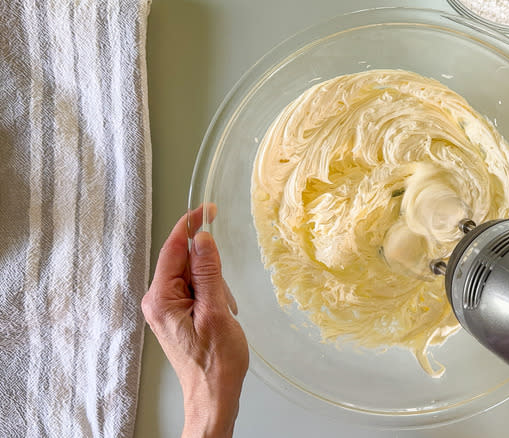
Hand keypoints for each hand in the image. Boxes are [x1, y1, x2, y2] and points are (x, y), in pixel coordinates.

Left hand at [142, 205, 248, 437]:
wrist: (213, 396)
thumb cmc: (216, 362)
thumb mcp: (216, 311)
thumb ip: (208, 272)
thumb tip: (202, 238)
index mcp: (161, 298)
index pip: (173, 249)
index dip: (190, 225)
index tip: (207, 207)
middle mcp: (157, 301)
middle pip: (183, 261)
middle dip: (209, 266)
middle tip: (224, 293)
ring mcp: (166, 308)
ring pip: (192, 275)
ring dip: (213, 284)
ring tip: (223, 313)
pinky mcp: (177, 315)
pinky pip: (194, 290)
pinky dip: (212, 294)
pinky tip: (220, 314)